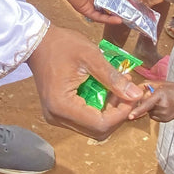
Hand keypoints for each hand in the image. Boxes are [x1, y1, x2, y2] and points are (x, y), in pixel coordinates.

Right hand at [27, 25, 141, 138]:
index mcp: (62, 106)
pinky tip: (107, 90)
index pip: (100, 124)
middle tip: (128, 92)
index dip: (121, 114)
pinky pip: (85, 119)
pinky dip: (100, 108)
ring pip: (93, 127)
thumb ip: (113, 78)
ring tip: (120, 88)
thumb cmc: (62, 45)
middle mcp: (57, 118)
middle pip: (98, 131)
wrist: (37, 41)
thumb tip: (136, 94)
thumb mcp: (91, 57)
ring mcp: (57, 117)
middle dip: (118, 114)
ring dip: (110, 112)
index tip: (133, 95)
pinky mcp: (59, 112)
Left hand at [39, 0, 130, 24]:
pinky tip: (117, 20)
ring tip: (126, 19)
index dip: (123, 1)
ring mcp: (90, 3)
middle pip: (109, 7)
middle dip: (120, 11)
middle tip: (131, 15)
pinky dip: (107, 20)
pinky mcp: (84, 8)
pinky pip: (97, 16)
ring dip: (114, 18)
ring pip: (104, 14)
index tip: (133, 6)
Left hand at [128, 82, 173, 122]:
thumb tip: (137, 86)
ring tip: (161, 102)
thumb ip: (148, 84)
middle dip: (147, 103)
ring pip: (149, 113)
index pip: (147, 104)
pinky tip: (162, 107)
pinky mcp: (165, 120)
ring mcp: (164, 115)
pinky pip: (154, 117)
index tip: (130, 116)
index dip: (138, 110)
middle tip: (156, 98)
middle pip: (146, 108)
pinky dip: (155, 112)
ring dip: (151, 108)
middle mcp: (162, 106)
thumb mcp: (161, 83)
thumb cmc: (173, 90)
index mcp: (160, 95)